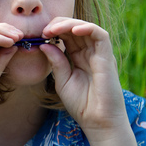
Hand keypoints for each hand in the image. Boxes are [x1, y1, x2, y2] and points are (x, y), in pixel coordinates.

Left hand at [41, 18, 126, 136]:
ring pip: (86, 28)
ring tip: (53, 29)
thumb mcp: (62, 80)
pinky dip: (87, 28)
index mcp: (78, 57)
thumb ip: (56, 62)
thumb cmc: (81, 104)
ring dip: (69, 24)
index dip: (53, 31)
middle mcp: (90, 52)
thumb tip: (43, 44)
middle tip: (43, 30)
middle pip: (75, 28)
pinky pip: (100, 35)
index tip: (39, 35)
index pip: (67, 36)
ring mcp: (99, 54)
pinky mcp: (107, 57)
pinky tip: (73, 30)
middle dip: (58, 25)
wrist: (97, 120)